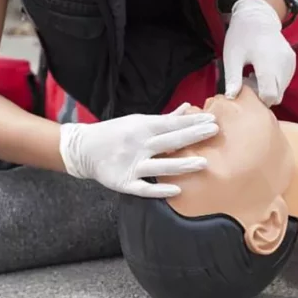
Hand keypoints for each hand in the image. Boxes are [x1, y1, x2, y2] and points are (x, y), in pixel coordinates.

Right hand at [58, 103, 218, 197]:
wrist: (82, 149)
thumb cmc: (115, 133)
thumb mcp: (138, 121)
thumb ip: (165, 119)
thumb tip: (187, 108)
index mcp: (142, 127)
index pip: (172, 124)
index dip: (192, 122)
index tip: (212, 120)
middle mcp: (139, 145)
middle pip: (169, 141)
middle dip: (193, 135)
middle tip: (214, 132)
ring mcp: (131, 164)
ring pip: (160, 166)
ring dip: (181, 164)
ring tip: (203, 163)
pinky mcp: (124, 182)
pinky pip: (144, 188)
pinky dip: (159, 190)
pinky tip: (176, 190)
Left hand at [223, 0, 295, 106]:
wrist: (257, 16)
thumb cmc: (241, 36)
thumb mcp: (232, 57)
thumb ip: (232, 78)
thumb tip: (231, 97)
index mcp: (268, 62)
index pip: (270, 95)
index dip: (258, 98)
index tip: (247, 88)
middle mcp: (283, 64)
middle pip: (277, 95)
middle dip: (262, 95)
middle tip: (248, 80)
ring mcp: (290, 63)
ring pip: (282, 89)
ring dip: (269, 88)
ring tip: (254, 74)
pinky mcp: (292, 62)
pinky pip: (285, 81)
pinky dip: (274, 81)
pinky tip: (262, 71)